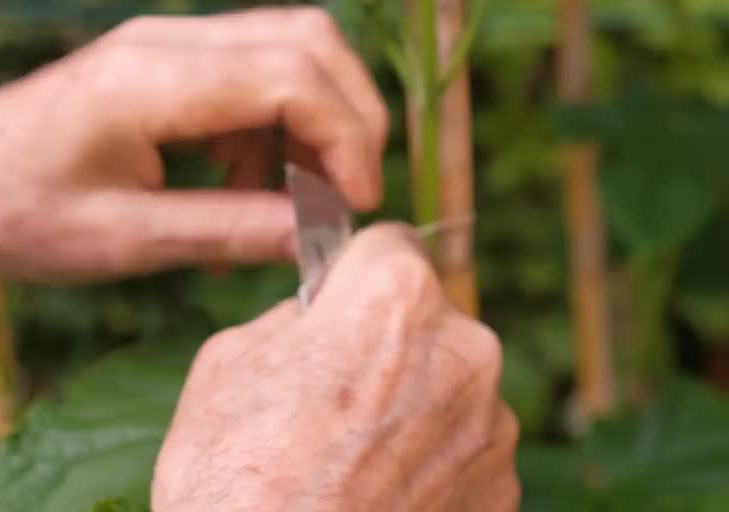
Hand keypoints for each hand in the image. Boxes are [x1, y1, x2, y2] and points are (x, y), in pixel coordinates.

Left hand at [0, 6, 387, 280]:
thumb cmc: (6, 214)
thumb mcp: (122, 242)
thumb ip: (229, 232)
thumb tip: (322, 237)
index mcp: (150, 79)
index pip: (294, 75)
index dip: (346, 139)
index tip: (357, 206)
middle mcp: (165, 40)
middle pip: (308, 39)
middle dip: (349, 116)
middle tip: (347, 196)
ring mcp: (163, 42)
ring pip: (287, 48)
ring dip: (313, 121)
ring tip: (292, 204)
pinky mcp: (161, 59)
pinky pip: (250, 72)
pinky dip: (274, 125)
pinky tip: (248, 187)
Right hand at [152, 224, 520, 510]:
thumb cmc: (233, 480)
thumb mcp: (228, 361)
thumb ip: (296, 317)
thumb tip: (321, 315)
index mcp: (396, 297)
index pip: (390, 243)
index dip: (353, 272)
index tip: (336, 299)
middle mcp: (464, 350)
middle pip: (427, 319)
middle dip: (386, 343)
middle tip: (330, 396)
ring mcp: (490, 427)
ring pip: (447, 387)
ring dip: (411, 407)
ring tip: (348, 460)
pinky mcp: (500, 491)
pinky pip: (462, 451)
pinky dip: (429, 465)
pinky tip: (376, 494)